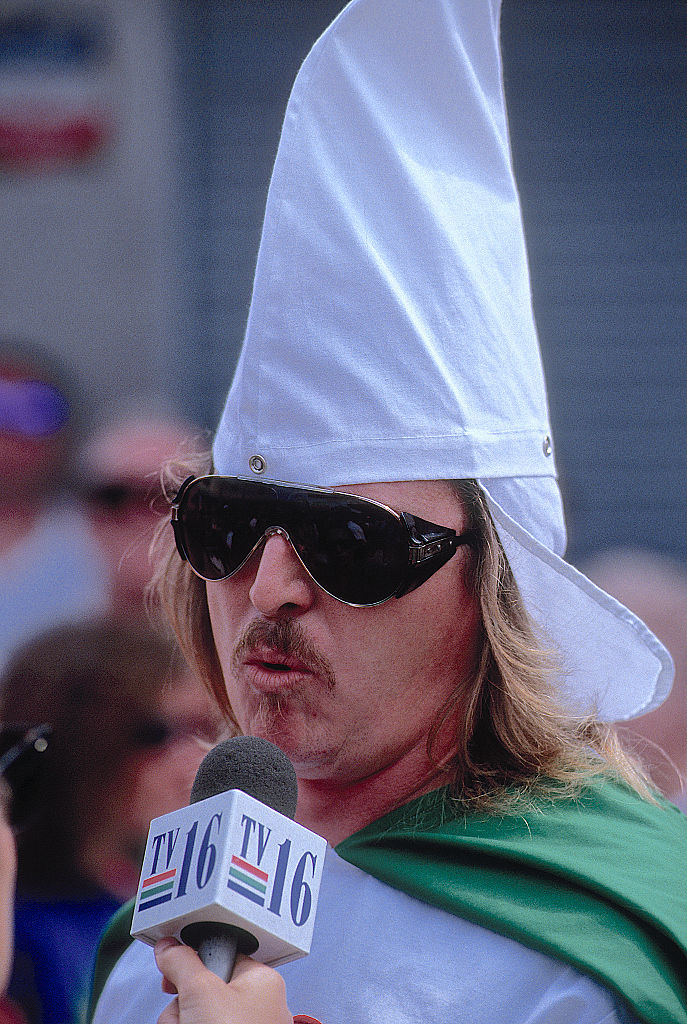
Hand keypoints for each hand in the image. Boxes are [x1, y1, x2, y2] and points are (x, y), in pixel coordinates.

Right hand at [154, 938, 292, 1023]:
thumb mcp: (200, 991)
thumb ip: (182, 962)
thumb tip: (169, 946)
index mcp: (261, 981)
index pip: (220, 957)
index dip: (194, 966)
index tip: (177, 974)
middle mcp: (256, 1007)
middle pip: (202, 991)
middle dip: (184, 1005)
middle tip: (189, 1016)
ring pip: (194, 1017)